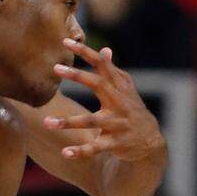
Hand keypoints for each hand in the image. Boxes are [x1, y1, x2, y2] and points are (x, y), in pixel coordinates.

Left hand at [45, 39, 164, 160]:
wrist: (149, 140)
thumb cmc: (130, 109)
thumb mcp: (125, 90)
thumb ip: (113, 71)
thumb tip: (105, 50)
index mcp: (119, 87)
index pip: (102, 65)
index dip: (85, 52)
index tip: (66, 41)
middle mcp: (119, 102)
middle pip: (98, 85)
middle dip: (78, 76)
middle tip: (55, 68)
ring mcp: (117, 123)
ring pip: (91, 121)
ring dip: (69, 122)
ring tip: (47, 122)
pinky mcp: (115, 143)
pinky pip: (96, 147)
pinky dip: (81, 151)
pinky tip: (65, 153)